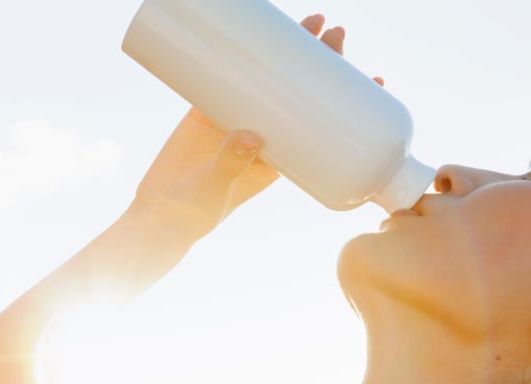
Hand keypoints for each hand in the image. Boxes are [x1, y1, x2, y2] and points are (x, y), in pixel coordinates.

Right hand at [128, 14, 383, 238]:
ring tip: (312, 21)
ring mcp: (237, 117)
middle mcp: (265, 133)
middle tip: (336, 32)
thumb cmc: (194, 214)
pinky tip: (258, 29)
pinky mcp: (207, 106)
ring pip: (274, 76)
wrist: (156, 214)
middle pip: (304, 90)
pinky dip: (244, 51)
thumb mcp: (217, 191)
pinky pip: (232, 72)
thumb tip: (249, 136)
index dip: (351, 100)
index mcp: (282, 158)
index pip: (326, 124)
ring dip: (292, 49)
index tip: (374, 76)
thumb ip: (230, 165)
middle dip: (324, 60)